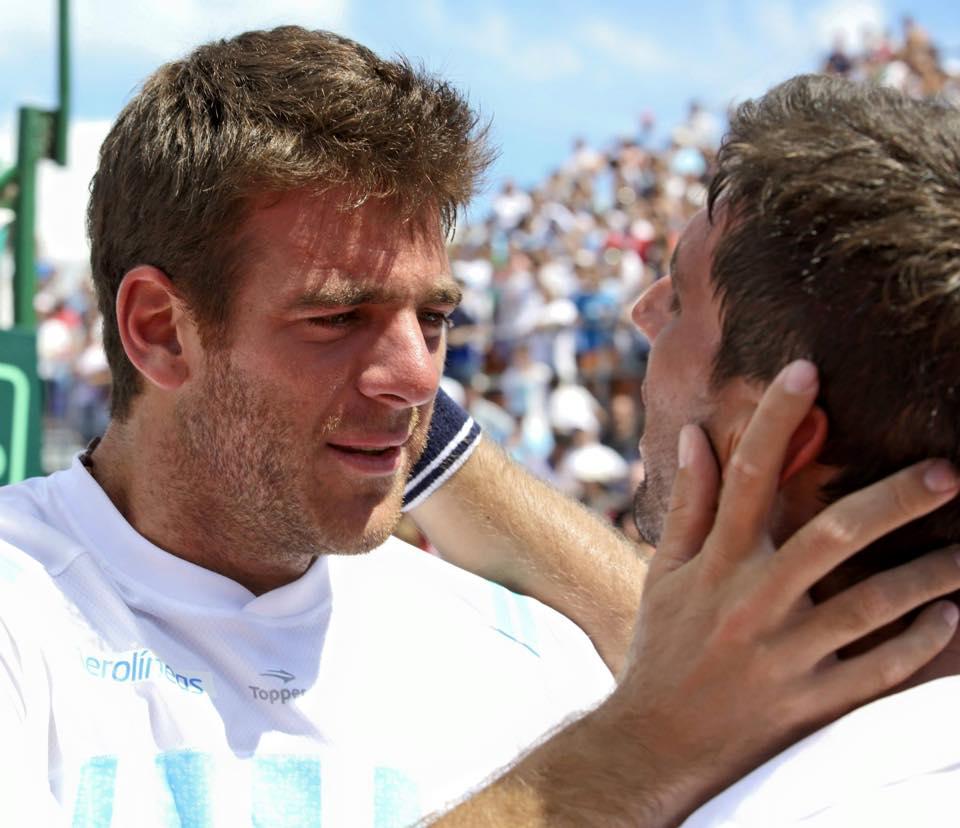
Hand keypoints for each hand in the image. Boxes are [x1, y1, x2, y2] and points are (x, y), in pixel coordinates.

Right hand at [605, 360, 959, 822]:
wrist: (655, 740)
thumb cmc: (662, 645)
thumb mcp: (665, 571)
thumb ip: (686, 503)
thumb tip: (691, 436)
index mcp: (716, 563)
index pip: (747, 476)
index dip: (775, 419)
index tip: (806, 372)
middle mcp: (753, 602)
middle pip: (832, 536)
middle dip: (893, 499)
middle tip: (946, 471)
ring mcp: (785, 655)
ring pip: (871, 607)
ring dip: (928, 576)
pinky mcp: (810, 702)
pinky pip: (877, 672)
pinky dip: (918, 646)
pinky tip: (950, 621)